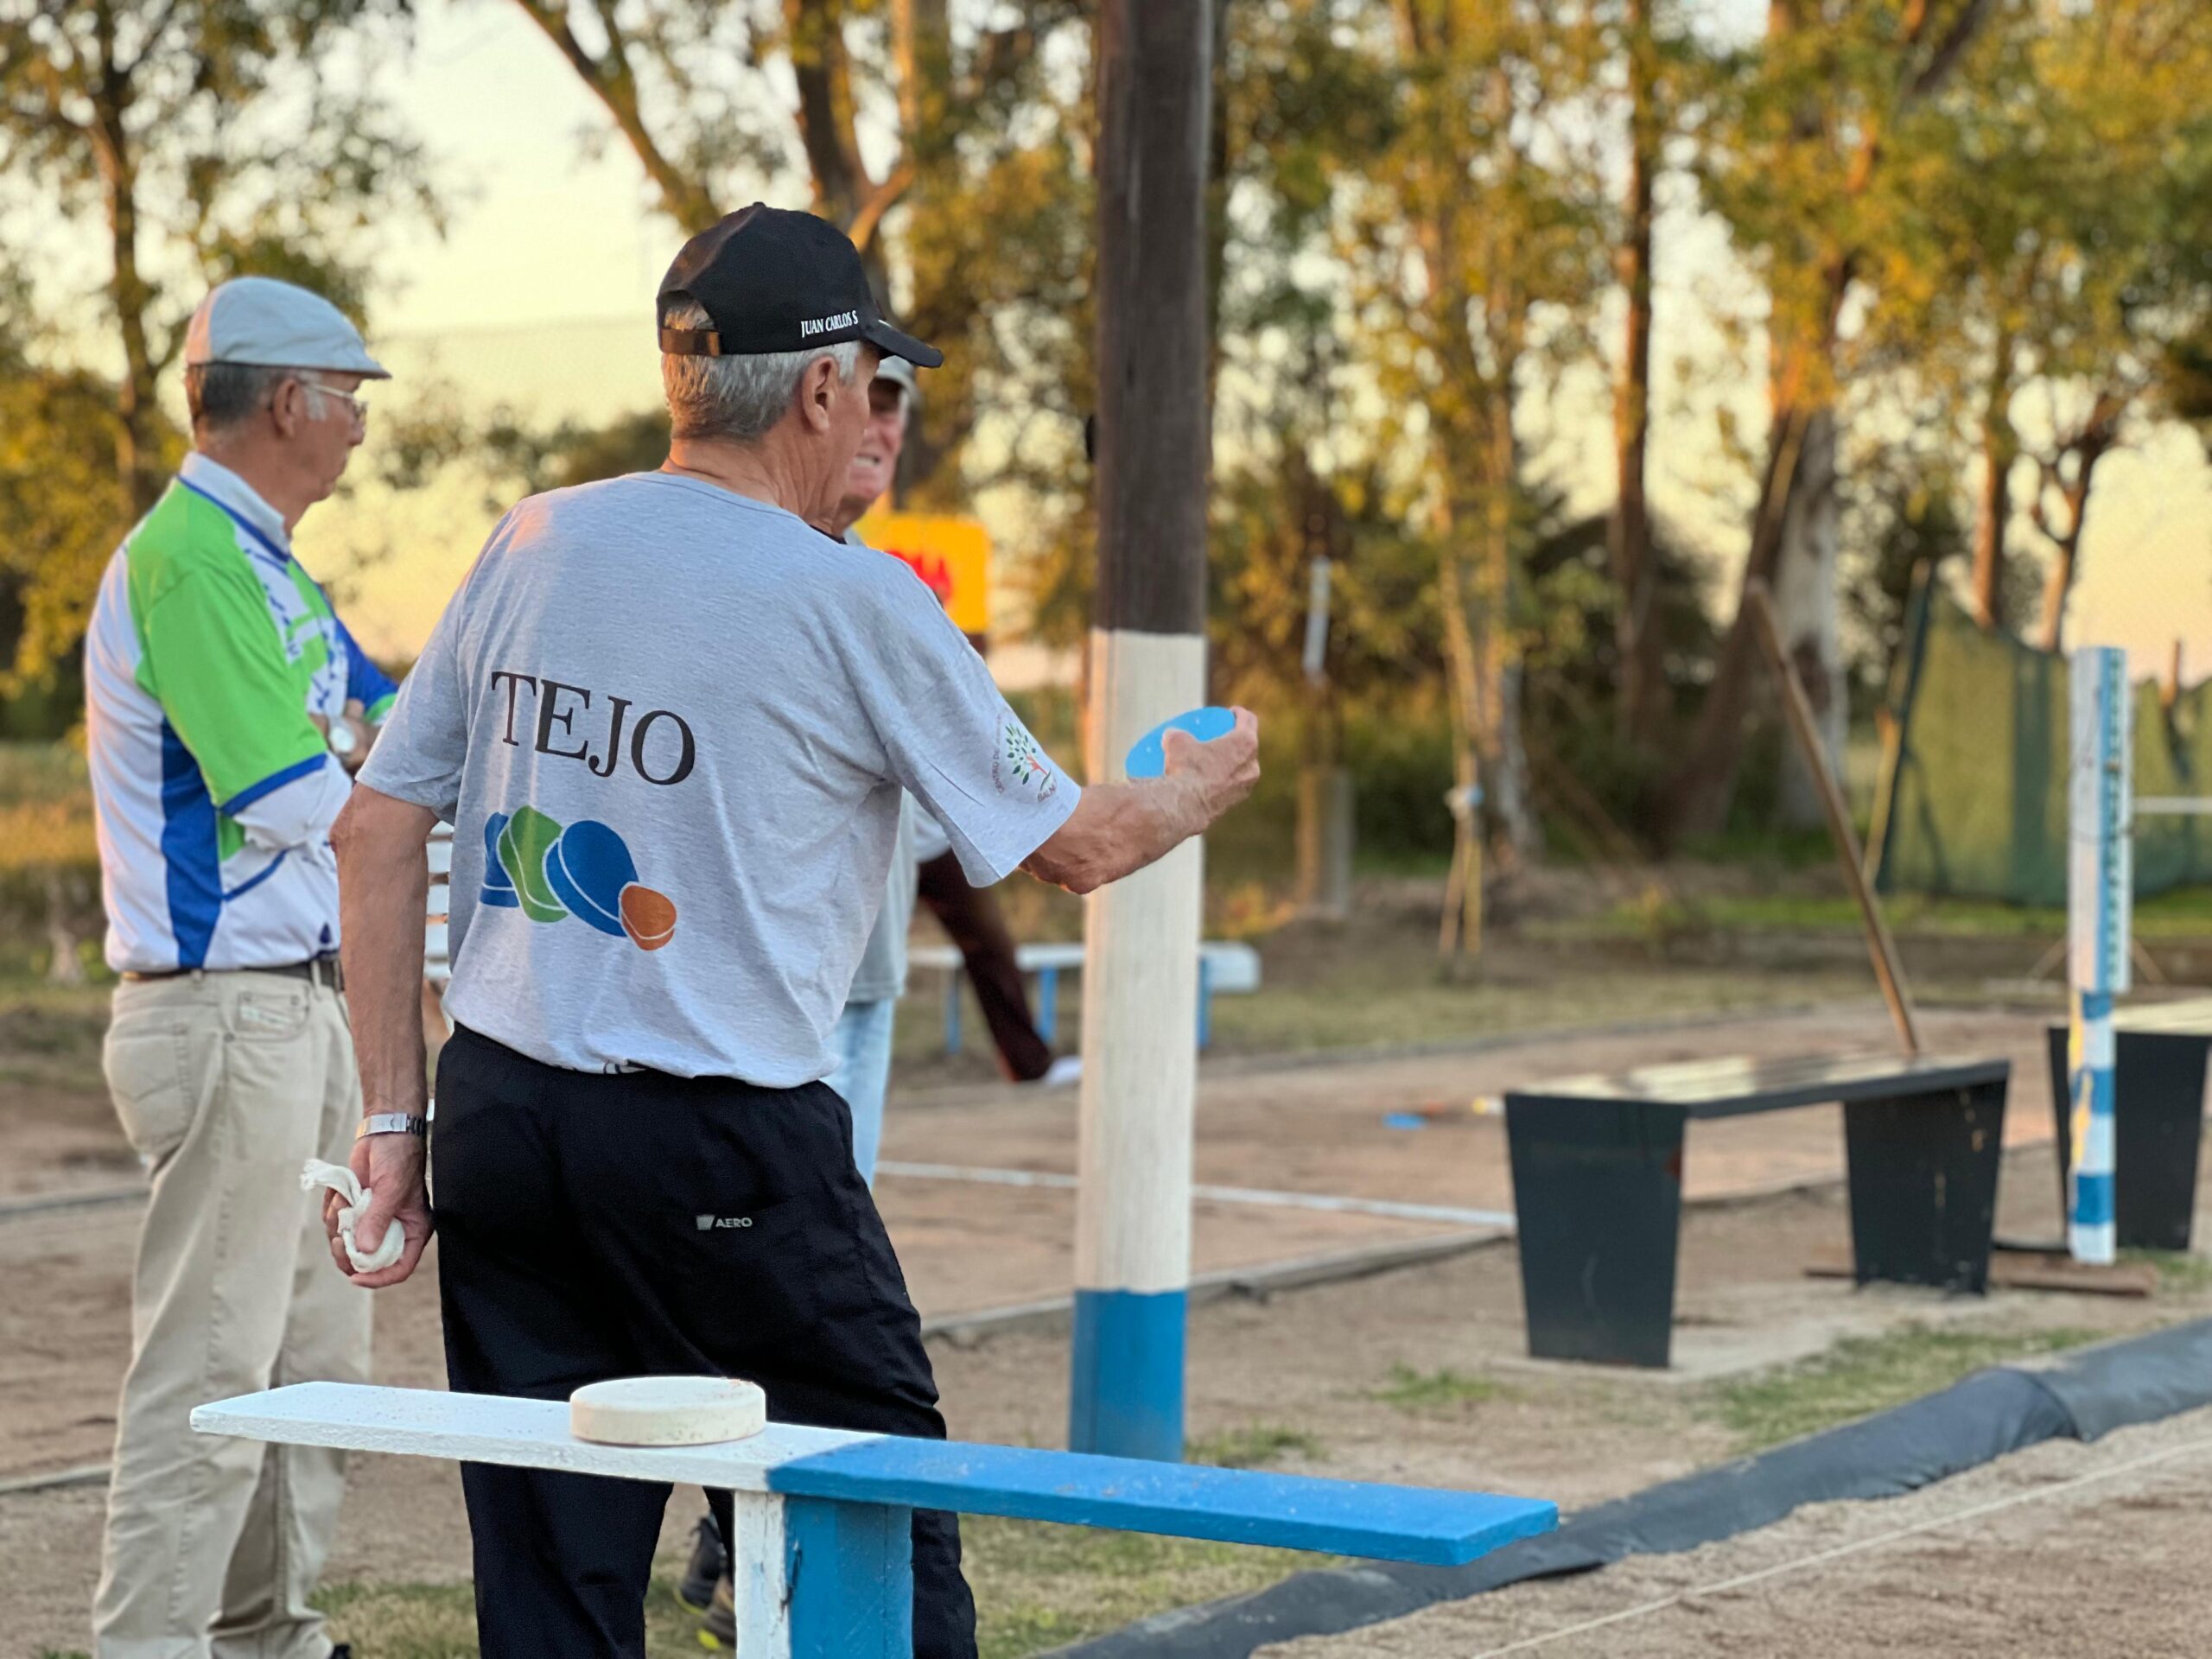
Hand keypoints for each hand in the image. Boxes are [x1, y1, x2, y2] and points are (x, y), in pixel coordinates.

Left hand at [324, 1129, 433, 1288]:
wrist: (383, 1134)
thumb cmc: (398, 1158)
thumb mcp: (390, 1189)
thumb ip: (378, 1220)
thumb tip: (364, 1251)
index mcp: (412, 1230)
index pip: (400, 1267)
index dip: (379, 1278)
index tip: (356, 1276)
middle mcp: (393, 1231)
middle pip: (367, 1263)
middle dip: (347, 1252)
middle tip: (338, 1238)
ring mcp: (371, 1223)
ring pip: (346, 1244)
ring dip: (337, 1223)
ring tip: (343, 1198)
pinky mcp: (354, 1212)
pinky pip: (335, 1225)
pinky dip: (332, 1210)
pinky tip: (340, 1192)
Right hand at [1161, 706, 1259, 827]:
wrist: (1185, 806)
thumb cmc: (1186, 769)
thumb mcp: (1176, 742)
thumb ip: (1176, 734)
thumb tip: (1170, 735)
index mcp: (1245, 743)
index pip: (1248, 720)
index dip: (1239, 713)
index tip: (1229, 713)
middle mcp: (1252, 765)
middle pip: (1247, 745)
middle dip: (1236, 739)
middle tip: (1219, 737)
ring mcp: (1247, 785)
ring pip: (1241, 767)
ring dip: (1231, 761)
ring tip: (1214, 760)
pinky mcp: (1236, 802)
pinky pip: (1232, 785)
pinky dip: (1223, 779)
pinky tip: (1209, 779)